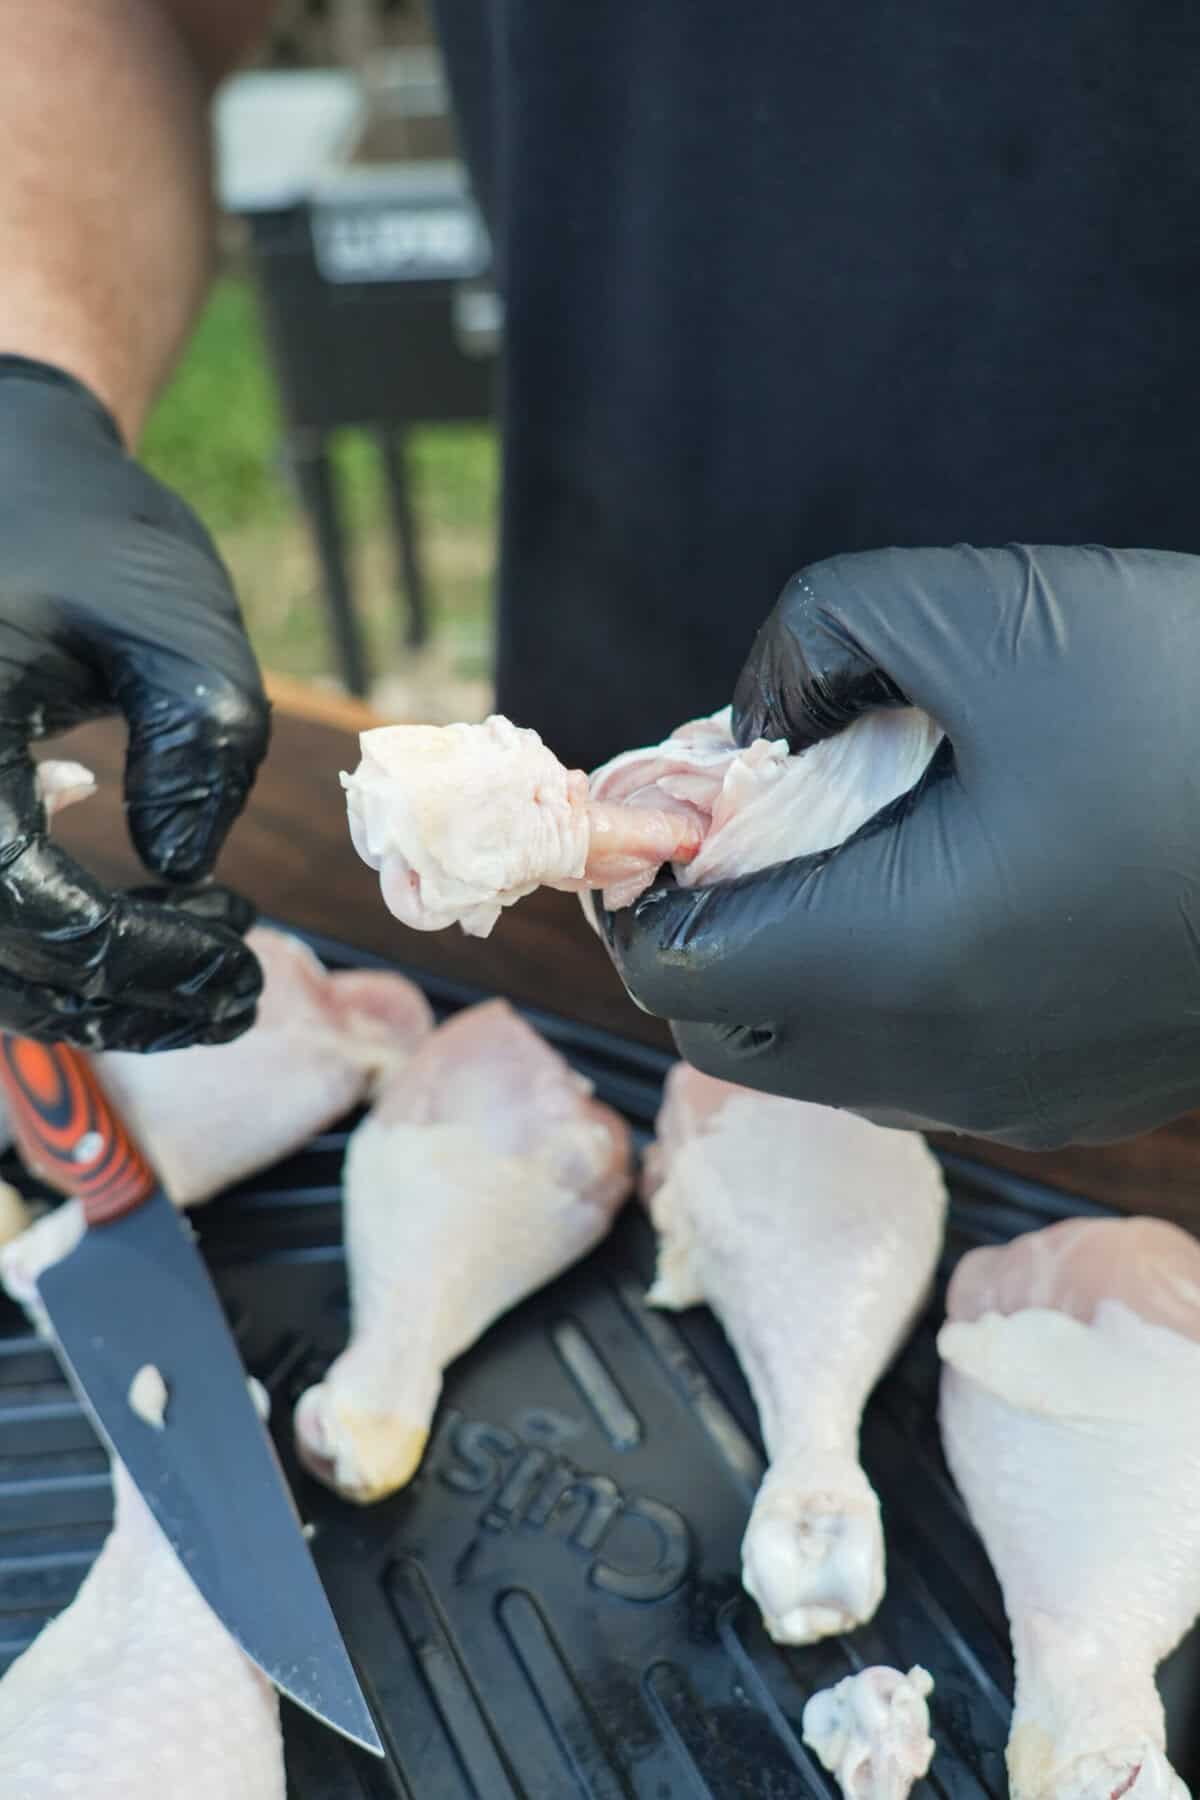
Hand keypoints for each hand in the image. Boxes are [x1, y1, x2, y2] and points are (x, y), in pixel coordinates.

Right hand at [0, 358, 269, 1051]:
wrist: (2, 467)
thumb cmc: (85, 530)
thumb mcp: (175, 620)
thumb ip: (198, 745)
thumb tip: (182, 869)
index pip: (28, 902)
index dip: (140, 953)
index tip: (238, 951)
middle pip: (0, 957)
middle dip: (123, 995)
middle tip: (237, 992)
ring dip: (89, 992)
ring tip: (204, 980)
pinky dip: (53, 954)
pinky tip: (141, 939)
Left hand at [604, 544, 1199, 1148]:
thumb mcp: (993, 608)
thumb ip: (820, 634)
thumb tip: (753, 712)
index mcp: (903, 958)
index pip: (679, 967)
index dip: (643, 881)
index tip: (672, 802)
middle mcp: (947, 1060)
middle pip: (733, 1032)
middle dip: (709, 924)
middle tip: (756, 813)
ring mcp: (1017, 1094)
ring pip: (824, 1057)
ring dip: (794, 958)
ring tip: (854, 837)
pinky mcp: (1077, 1091)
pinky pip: (919, 1063)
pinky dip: (881, 988)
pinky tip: (947, 882)